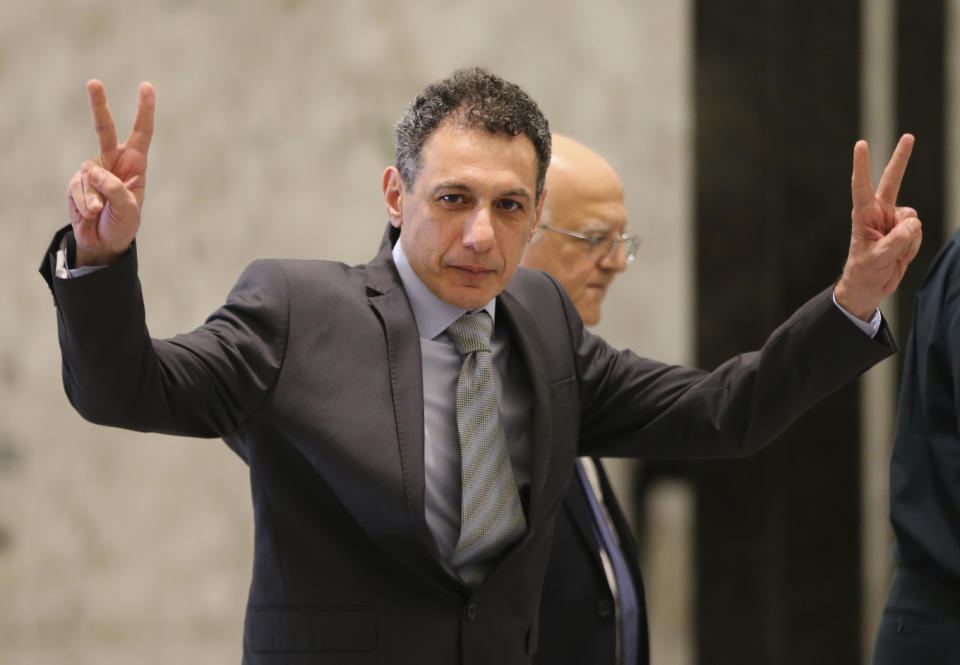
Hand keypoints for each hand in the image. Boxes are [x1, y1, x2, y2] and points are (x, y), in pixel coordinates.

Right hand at [66, 79, 154, 266]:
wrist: (104, 242)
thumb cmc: (124, 224)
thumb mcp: (129, 210)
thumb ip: (115, 189)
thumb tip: (91, 169)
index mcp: (135, 164)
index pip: (142, 133)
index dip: (144, 111)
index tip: (146, 86)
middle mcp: (113, 161)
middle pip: (104, 129)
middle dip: (98, 105)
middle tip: (94, 82)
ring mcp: (93, 171)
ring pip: (90, 175)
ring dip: (96, 198)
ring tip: (102, 212)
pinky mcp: (77, 182)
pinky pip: (79, 189)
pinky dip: (84, 204)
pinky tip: (91, 214)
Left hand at [834, 133, 922, 320]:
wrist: (869, 288)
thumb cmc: (864, 272)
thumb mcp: (879, 258)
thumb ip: (898, 239)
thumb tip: (914, 222)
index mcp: (864, 216)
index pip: (862, 186)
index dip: (862, 165)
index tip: (861, 144)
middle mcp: (879, 213)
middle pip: (892, 182)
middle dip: (901, 159)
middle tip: (909, 136)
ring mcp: (893, 222)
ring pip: (913, 219)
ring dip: (907, 239)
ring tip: (892, 253)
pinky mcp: (904, 232)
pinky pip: (917, 233)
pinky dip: (912, 246)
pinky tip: (899, 255)